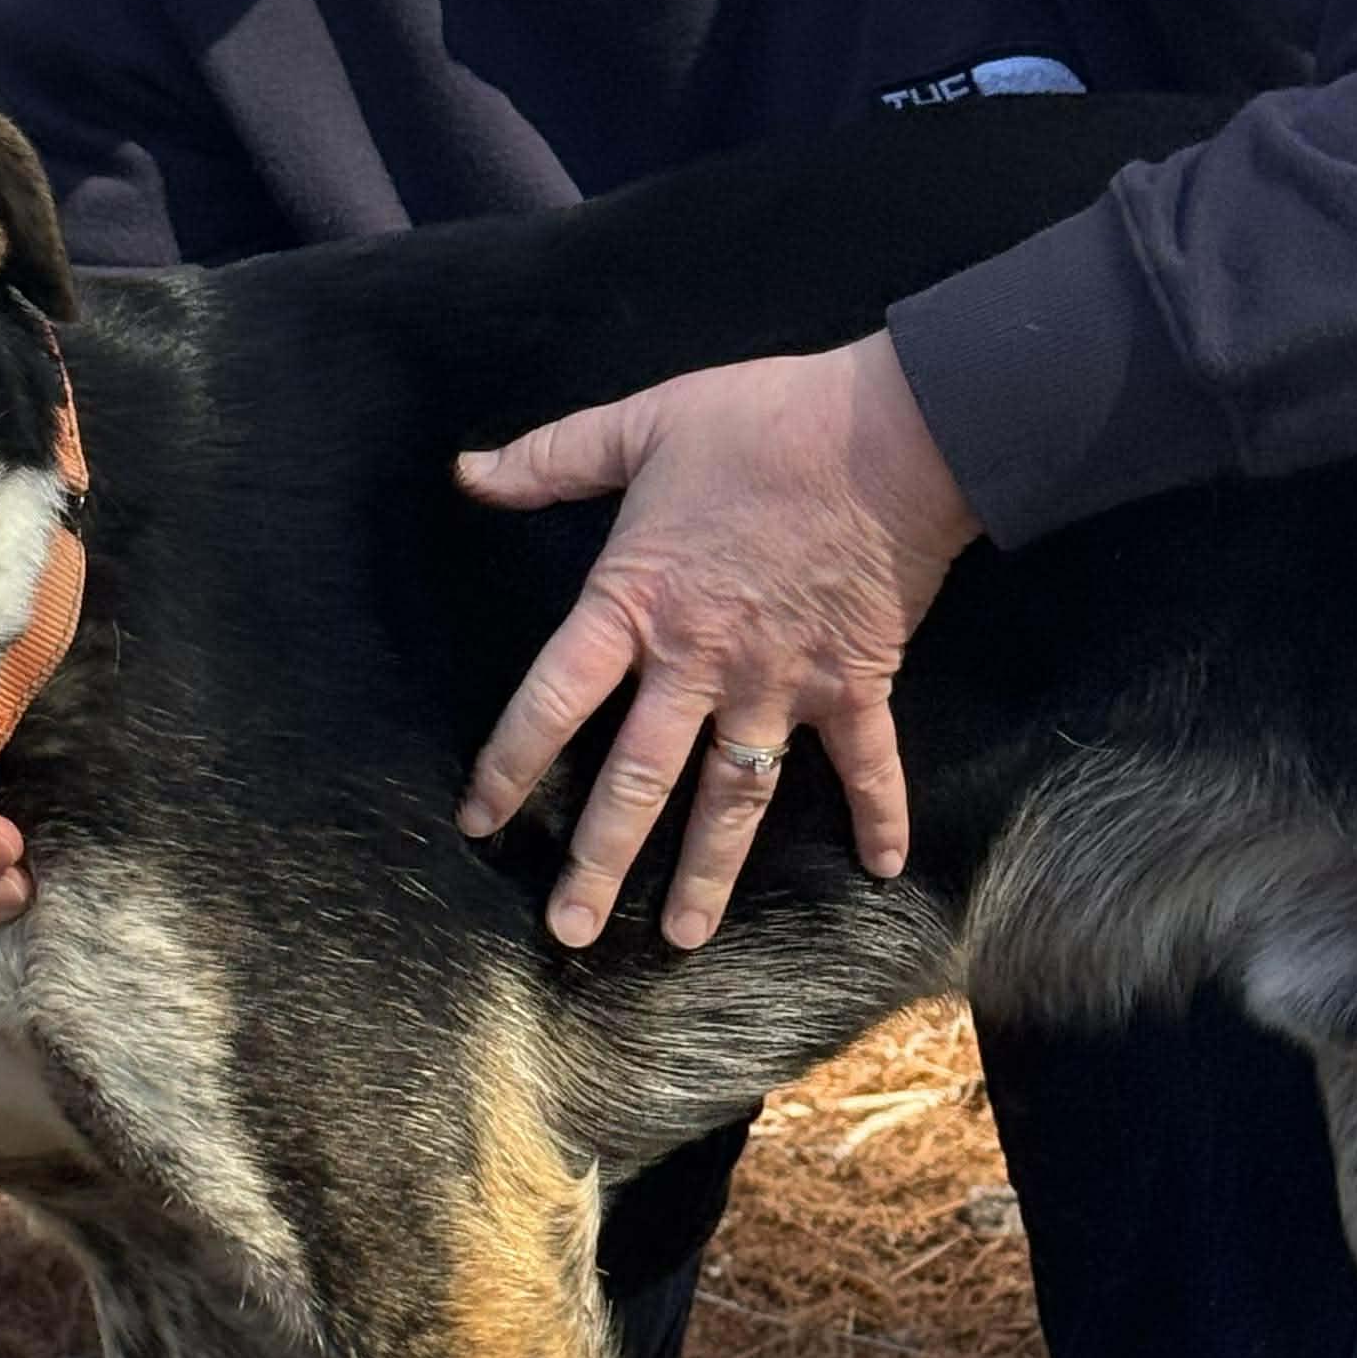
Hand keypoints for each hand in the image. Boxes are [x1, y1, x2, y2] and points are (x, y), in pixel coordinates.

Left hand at [454, 332, 979, 950]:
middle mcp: (700, 663)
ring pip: (734, 798)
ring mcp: (779, 683)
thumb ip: (549, 458)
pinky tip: (884, 869)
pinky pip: (867, 764)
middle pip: (635, 781)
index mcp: (637, 604)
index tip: (479, 820)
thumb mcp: (641, 424)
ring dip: (709, 872)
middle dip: (598, 862)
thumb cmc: (761, 420)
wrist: (889, 429)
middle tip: (568, 931)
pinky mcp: (854, 683)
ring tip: (683, 937)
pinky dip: (880, 815)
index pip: (553, 701)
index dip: (509, 764)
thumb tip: (466, 471)